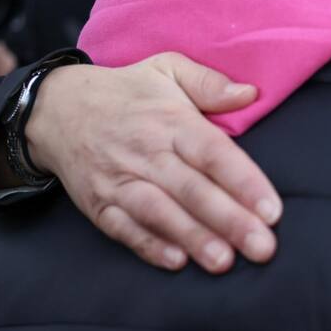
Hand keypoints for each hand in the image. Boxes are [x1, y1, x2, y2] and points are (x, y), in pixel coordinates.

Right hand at [20, 52, 282, 272]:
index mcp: (171, 120)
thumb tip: (251, 93)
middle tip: (263, 247)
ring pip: (160, 213)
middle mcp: (147, 153)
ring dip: (193, 238)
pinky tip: (176, 262)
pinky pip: (124, 228)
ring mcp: (120, 181)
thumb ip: (210, 83)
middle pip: (193, 190)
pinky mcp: (99, 203)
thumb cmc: (128, 91)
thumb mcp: (168, 68)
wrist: (57, 109)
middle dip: (230, 221)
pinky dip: (148, 246)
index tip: (273, 210)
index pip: (214, 153)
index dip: (244, 182)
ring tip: (224, 262)